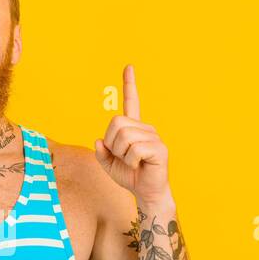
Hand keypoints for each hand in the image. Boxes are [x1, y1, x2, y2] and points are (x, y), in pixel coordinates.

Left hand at [93, 64, 170, 205]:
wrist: (146, 192)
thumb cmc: (130, 175)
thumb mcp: (108, 164)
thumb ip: (101, 152)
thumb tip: (99, 140)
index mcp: (133, 128)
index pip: (131, 102)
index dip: (129, 85)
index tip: (128, 66)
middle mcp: (145, 128)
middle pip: (117, 123)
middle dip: (112, 143)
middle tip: (122, 157)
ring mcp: (153, 137)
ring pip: (124, 137)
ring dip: (122, 155)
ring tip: (133, 162)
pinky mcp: (159, 148)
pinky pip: (134, 150)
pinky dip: (131, 162)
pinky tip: (140, 165)